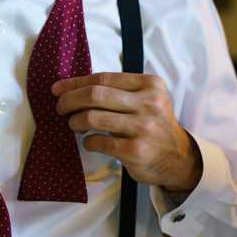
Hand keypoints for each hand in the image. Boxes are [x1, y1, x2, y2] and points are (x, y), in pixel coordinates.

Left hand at [51, 70, 201, 199]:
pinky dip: (88, 142)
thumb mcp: (147, 101)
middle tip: (60, 108)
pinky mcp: (136, 150)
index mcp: (150, 85)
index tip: (58, 89)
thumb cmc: (154, 126)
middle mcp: (149, 103)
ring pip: (93, 117)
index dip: (76, 83)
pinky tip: (89, 142)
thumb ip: (119, 91)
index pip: (104, 78)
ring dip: (75, 121)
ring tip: (74, 125)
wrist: (178, 159)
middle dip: (70, 100)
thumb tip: (72, 86)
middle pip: (96, 94)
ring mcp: (143, 127)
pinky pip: (99, 142)